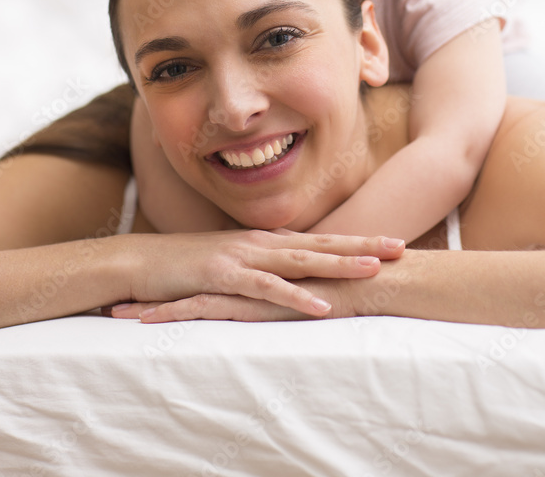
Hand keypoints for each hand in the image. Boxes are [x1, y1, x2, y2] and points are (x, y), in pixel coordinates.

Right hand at [110, 229, 403, 320]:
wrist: (143, 262)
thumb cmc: (188, 267)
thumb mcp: (231, 264)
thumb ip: (262, 266)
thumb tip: (290, 274)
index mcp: (265, 241)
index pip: (320, 239)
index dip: (356, 239)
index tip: (392, 242)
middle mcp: (261, 243)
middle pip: (320, 243)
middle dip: (362, 244)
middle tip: (401, 247)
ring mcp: (244, 256)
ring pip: (300, 260)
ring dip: (338, 264)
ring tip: (374, 269)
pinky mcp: (225, 275)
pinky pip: (267, 287)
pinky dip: (296, 296)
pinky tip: (321, 306)